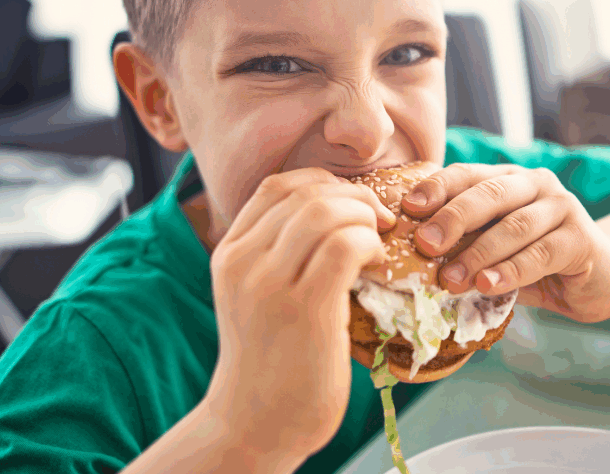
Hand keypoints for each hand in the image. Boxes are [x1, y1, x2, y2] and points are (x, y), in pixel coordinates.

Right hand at [201, 169, 394, 462]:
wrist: (253, 425)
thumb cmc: (269, 359)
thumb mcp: (257, 295)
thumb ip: (278, 254)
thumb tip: (336, 214)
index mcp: (230, 252)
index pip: (278, 186)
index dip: (325, 184)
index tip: (352, 207)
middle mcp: (244, 262)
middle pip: (308, 193)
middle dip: (356, 198)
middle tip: (379, 224)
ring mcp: (270, 285)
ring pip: (328, 211)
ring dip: (366, 219)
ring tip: (378, 245)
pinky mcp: (305, 310)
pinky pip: (346, 247)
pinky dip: (371, 244)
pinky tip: (377, 265)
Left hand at [401, 164, 609, 322]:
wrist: (597, 280)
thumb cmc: (534, 263)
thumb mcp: (495, 251)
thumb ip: (465, 248)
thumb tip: (411, 262)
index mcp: (508, 179)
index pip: (467, 174)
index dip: (437, 188)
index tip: (408, 208)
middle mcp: (535, 184)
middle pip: (490, 193)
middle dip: (453, 218)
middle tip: (424, 244)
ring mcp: (562, 208)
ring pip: (515, 225)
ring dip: (479, 253)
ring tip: (451, 279)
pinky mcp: (581, 238)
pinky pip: (541, 254)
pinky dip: (512, 271)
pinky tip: (489, 286)